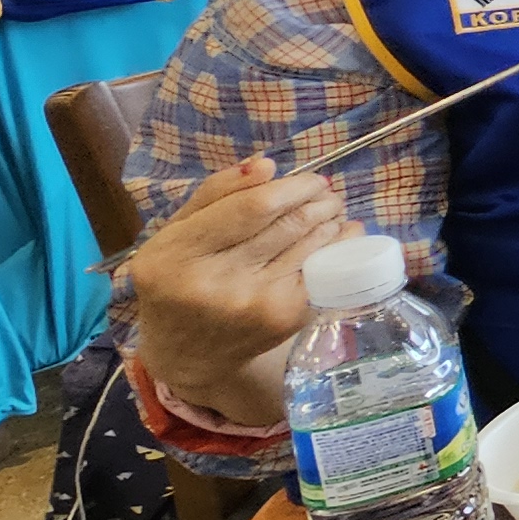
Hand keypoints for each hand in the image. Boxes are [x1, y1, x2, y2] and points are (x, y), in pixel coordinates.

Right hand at [127, 155, 351, 429]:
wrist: (188, 354)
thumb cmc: (178, 280)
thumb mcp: (176, 233)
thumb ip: (215, 193)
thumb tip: (265, 165)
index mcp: (176, 256)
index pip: (250, 209)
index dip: (291, 187)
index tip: (310, 178)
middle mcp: (214, 284)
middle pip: (286, 225)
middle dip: (317, 200)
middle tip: (327, 192)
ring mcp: (253, 305)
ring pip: (310, 246)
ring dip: (331, 221)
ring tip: (333, 209)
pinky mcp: (282, 319)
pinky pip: (322, 272)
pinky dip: (339, 248)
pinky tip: (342, 235)